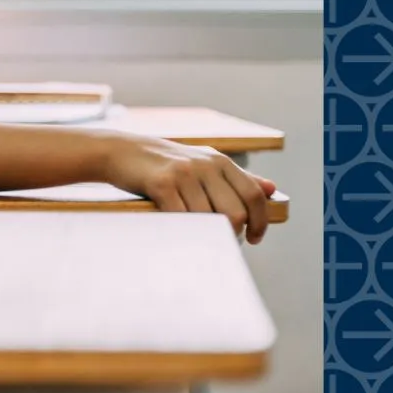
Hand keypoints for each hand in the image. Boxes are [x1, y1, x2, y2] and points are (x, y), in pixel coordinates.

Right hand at [101, 136, 278, 243]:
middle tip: (222, 241)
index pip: (254, 195)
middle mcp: (205, 165)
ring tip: (200, 239)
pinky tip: (181, 233)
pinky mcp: (162, 183)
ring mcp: (184, 173)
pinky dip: (185, 231)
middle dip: (232, 234)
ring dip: (207, 236)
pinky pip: (182, 217)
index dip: (260, 221)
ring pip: (210, 219)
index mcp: (220, 161)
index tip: (255, 238)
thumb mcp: (203, 163)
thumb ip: (237, 177)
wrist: (121, 151)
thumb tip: (271, 189)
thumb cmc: (164, 163)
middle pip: (235, 212)